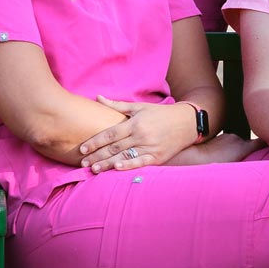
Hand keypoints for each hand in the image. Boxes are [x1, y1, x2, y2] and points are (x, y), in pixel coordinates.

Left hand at [78, 98, 199, 173]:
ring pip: (124, 157)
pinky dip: (129, 166)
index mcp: (135, 123)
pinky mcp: (158, 157)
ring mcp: (150, 147)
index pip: (110, 134)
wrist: (187, 123)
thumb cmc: (160, 114)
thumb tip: (98, 97)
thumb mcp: (139, 107)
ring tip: (94, 170)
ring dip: (107, 164)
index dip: (95, 142)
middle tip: (83, 162)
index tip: (82, 148)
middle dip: (97, 156)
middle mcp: (141, 136)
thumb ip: (117, 105)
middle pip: (114, 148)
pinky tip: (117, 169)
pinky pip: (140, 163)